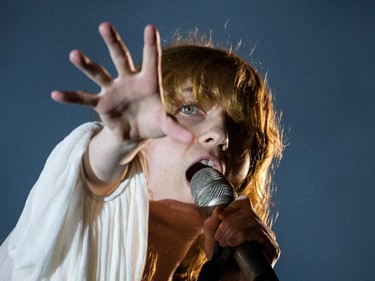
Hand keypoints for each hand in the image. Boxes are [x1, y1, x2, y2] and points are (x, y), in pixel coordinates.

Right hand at [51, 22, 191, 143]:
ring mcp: (113, 90)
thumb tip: (191, 141)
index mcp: (149, 82)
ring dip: (87, 65)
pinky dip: (71, 97)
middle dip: (113, 43)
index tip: (150, 27)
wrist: (136, 132)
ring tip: (74, 54)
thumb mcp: (166, 126)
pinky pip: (84, 99)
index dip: (151, 46)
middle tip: (104, 26)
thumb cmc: (153, 123)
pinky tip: (56, 94)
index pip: (151, 60)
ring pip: (99, 73)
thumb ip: (177, 130)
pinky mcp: (101, 104)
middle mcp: (129, 80)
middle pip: (121, 58)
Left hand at [203, 195, 279, 266]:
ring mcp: (267, 238)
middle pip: (247, 211)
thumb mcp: (211, 239)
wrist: (227, 280)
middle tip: (219, 237)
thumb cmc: (221, 261)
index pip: (244, 202)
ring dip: (233, 229)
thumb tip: (220, 210)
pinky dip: (242, 235)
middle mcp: (259, 227)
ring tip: (224, 242)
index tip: (220, 218)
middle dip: (229, 222)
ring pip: (252, 221)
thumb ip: (211, 223)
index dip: (231, 207)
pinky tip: (232, 243)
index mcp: (247, 222)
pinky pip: (259, 233)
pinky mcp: (272, 249)